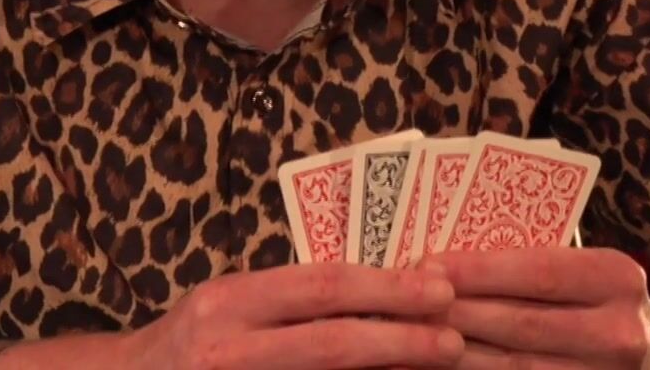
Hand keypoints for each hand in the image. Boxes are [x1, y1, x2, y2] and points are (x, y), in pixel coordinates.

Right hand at [126, 260, 463, 368]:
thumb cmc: (195, 341)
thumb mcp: (234, 306)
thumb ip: (294, 301)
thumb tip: (387, 295)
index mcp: (229, 301)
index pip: (320, 286)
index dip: (386, 288)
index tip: (440, 288)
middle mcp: (226, 347)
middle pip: (329, 342)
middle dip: (399, 339)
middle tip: (454, 337)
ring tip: (438, 364)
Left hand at [420, 247, 649, 369]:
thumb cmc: (603, 302)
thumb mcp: (588, 272)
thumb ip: (536, 267)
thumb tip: (446, 265)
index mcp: (616, 279)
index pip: (538, 272)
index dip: (478, 270)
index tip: (427, 264)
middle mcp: (617, 332)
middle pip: (521, 324)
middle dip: (456, 313)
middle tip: (404, 304)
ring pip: (514, 369)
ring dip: (454, 356)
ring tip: (408, 341)